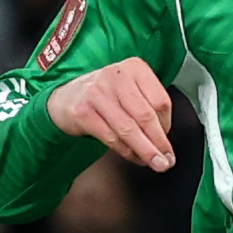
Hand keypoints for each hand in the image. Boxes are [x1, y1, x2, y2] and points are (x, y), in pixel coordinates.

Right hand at [49, 61, 179, 172]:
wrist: (65, 97)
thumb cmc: (105, 96)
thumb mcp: (130, 90)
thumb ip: (148, 107)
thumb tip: (165, 141)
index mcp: (134, 68)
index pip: (160, 101)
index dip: (167, 126)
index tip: (167, 142)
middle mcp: (116, 76)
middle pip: (146, 116)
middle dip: (159, 143)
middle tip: (167, 161)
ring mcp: (97, 92)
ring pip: (129, 129)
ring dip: (145, 151)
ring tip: (155, 164)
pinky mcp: (83, 112)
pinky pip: (111, 137)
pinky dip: (126, 152)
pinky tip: (134, 157)